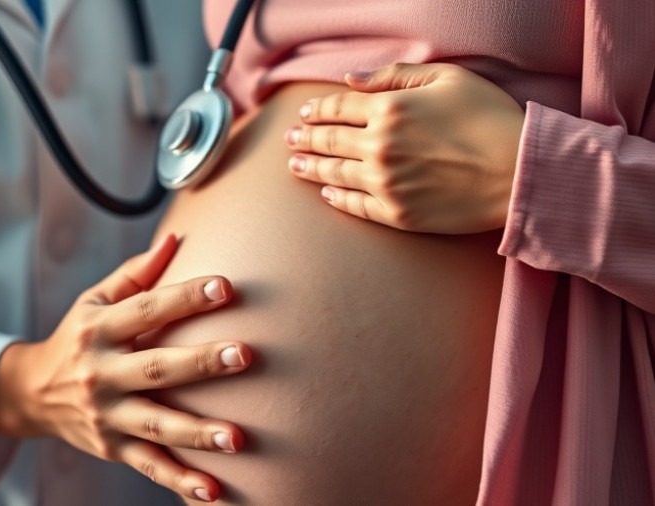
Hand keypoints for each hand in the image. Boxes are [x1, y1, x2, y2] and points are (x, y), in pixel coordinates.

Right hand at [0, 234, 249, 502]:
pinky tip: (212, 489)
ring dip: (198, 432)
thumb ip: (137, 274)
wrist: (31, 393)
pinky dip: (180, 479)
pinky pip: (150, 465)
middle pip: (155, 368)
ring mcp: (107, 415)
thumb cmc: (76, 338)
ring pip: (156, 424)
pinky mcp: (113, 447)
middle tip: (245, 355)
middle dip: (200, 363)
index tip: (225, 287)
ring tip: (238, 437)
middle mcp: (101, 373)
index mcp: (100, 330)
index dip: (185, 297)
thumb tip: (177, 237)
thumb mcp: (94, 301)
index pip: (147, 309)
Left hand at [286, 62, 524, 233]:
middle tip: (289, 138)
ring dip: (310, 167)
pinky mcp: (396, 214)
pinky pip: (355, 206)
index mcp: (389, 110)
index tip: (304, 112)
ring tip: (295, 165)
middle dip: (304, 138)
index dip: (317, 110)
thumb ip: (394, 77)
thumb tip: (351, 80)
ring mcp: (385, 184)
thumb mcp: (447, 78)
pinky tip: (326, 193)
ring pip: (334, 174)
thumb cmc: (490, 119)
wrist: (520, 173)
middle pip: (329, 141)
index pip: (338, 108)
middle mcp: (379, 147)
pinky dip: (336, 198)